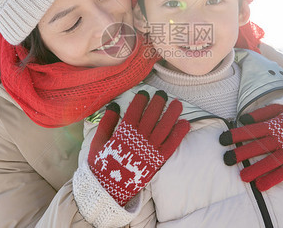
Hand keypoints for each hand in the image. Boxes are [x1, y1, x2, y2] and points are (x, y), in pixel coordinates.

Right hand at [89, 90, 189, 205]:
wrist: (108, 190)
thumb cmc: (101, 165)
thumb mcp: (97, 142)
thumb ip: (106, 123)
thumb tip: (114, 105)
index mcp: (123, 133)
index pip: (134, 111)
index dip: (140, 100)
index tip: (144, 93)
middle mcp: (138, 139)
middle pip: (152, 116)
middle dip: (158, 102)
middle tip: (162, 94)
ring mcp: (150, 149)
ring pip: (164, 127)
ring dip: (172, 114)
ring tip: (177, 104)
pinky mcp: (158, 160)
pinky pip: (171, 144)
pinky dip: (179, 134)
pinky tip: (185, 123)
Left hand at [219, 104, 282, 190]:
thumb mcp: (278, 108)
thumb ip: (261, 113)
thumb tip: (243, 119)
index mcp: (274, 124)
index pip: (252, 130)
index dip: (237, 135)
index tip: (222, 139)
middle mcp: (281, 138)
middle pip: (259, 146)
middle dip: (243, 153)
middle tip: (227, 159)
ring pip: (271, 161)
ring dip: (256, 169)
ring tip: (242, 177)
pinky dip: (273, 179)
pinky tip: (261, 186)